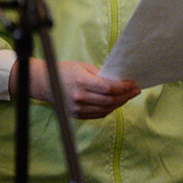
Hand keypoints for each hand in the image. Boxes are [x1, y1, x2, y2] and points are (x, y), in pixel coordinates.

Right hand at [16, 59, 139, 118]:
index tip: (134, 83)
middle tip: (136, 90)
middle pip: (110, 101)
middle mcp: (80, 97)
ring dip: (120, 103)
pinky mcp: (77, 115)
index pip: (109, 88)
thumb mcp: (84, 67)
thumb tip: (120, 81)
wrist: (46, 83)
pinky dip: (110, 109)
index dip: (125, 87)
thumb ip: (101, 75)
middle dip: (126, 96)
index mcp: (82, 82)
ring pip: (106, 109)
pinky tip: (117, 102)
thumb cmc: (66, 71)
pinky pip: (98, 114)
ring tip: (129, 96)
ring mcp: (77, 108)